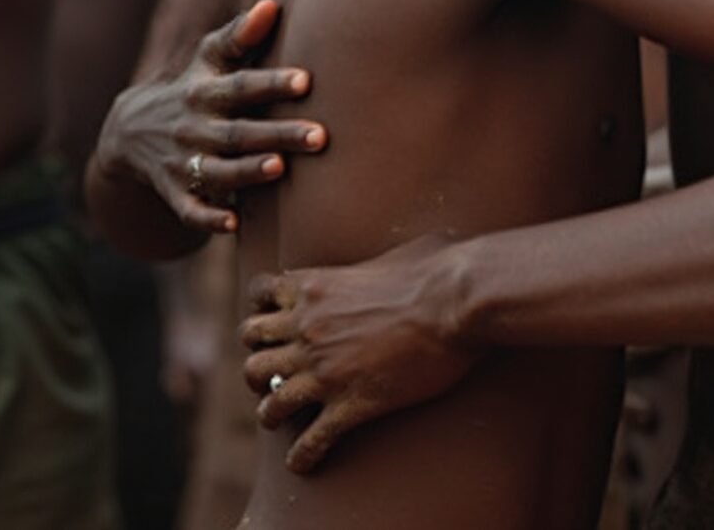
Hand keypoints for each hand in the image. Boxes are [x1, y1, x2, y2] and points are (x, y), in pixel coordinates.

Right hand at [91, 1, 324, 233]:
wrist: (129, 132)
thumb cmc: (193, 87)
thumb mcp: (208, 59)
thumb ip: (240, 35)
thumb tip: (272, 4)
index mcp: (205, 92)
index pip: (241, 86)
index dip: (271, 82)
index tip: (307, 79)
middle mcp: (194, 128)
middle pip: (238, 132)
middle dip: (278, 135)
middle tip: (320, 135)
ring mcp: (183, 163)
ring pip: (216, 170)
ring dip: (246, 172)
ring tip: (278, 169)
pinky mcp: (175, 192)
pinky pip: (189, 211)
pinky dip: (208, 219)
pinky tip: (234, 225)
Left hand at [242, 236, 478, 472]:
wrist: (460, 303)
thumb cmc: (439, 269)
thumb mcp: (397, 250)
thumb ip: (376, 260)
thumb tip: (395, 262)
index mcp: (315, 289)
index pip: (259, 296)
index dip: (262, 311)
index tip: (273, 324)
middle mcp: (308, 331)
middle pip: (253, 357)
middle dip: (259, 370)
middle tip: (273, 378)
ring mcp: (325, 371)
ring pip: (271, 404)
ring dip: (271, 413)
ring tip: (279, 419)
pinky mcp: (350, 403)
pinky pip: (311, 440)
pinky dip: (302, 456)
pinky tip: (303, 463)